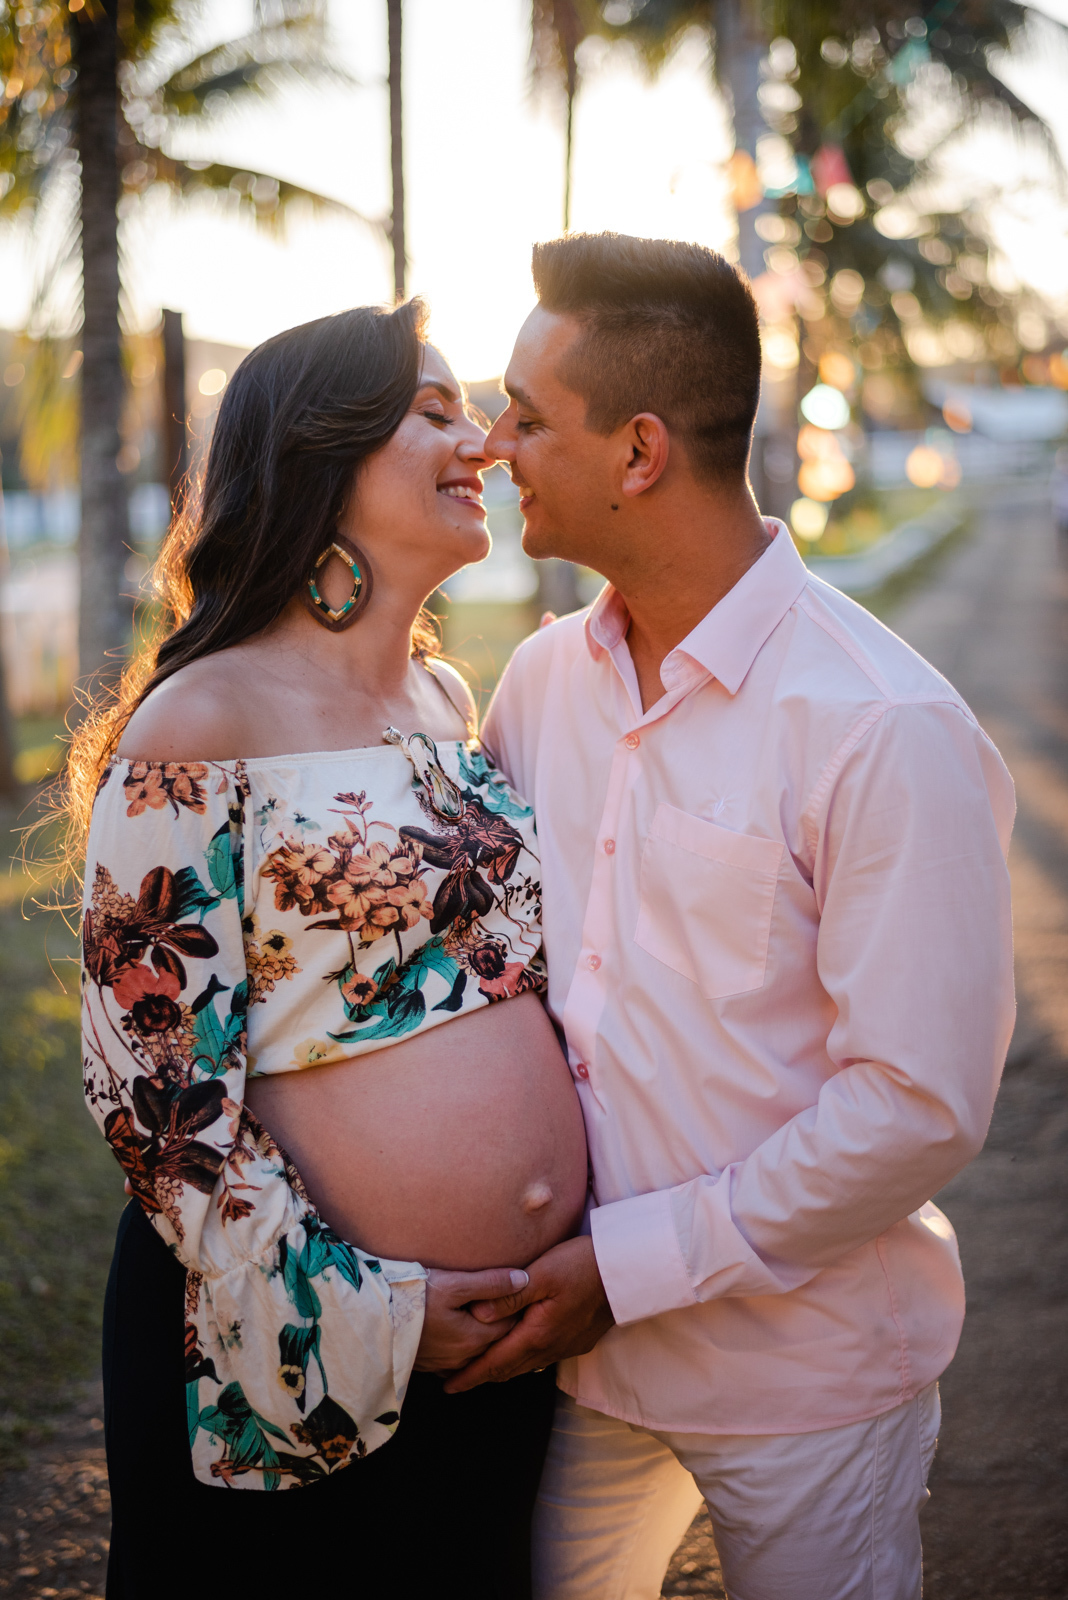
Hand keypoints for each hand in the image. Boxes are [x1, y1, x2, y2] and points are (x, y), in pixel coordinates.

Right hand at [414, 1266, 528, 1374]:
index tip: (524, 1289)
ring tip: (487, 1312)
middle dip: (504, 1321)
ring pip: (476, 1350)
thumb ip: (491, 1282)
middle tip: (512, 1299)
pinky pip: (457, 1358)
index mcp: (475, 1338)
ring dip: (484, 1334)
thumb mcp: (453, 1283)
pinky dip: (464, 1345)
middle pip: (495, 1339)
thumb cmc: (412, 1296)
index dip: (519, 1305)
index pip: (511, 1322)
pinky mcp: (428, 1365)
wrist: (371, 1318)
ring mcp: (445, 1364)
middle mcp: (464, 1357)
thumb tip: (524, 1279)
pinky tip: (462, 1330)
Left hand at [442, 1236, 613, 1393]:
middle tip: (455, 1380)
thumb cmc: (582, 1265)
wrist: (626, 1269)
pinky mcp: (577, 1339)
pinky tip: (517, 1351)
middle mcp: (551, 1347)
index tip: (448, 1386)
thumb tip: (476, 1316)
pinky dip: (521, 1360)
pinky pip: (541, 1358)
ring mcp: (566, 1345)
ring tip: (480, 1368)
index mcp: (538, 1334)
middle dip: (481, 1376)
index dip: (471, 1376)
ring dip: (501, 1369)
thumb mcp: (542, 1274)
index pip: (496, 1363)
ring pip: (525, 1366)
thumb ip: (509, 1296)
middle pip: (509, 1370)